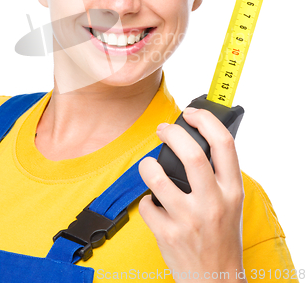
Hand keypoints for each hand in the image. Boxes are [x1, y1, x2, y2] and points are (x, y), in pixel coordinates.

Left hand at [138, 107, 245, 281]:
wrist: (216, 281)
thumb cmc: (222, 236)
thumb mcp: (232, 202)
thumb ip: (219, 174)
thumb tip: (197, 138)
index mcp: (232, 191)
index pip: (224, 144)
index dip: (205, 120)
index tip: (191, 114)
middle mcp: (212, 204)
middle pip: (191, 154)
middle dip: (172, 133)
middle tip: (162, 130)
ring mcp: (189, 220)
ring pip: (158, 177)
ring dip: (148, 165)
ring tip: (149, 166)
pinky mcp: (168, 235)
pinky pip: (146, 205)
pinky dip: (147, 200)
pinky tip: (154, 204)